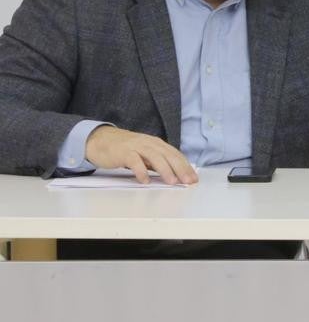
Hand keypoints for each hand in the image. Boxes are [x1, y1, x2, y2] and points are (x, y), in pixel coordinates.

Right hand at [84, 126, 198, 184]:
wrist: (101, 140)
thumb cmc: (126, 149)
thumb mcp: (145, 154)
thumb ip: (158, 163)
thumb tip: (175, 175)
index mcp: (157, 144)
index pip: (175, 155)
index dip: (186, 166)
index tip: (194, 178)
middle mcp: (149, 143)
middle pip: (168, 155)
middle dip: (180, 168)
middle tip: (188, 181)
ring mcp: (136, 146)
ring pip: (155, 157)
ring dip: (165, 170)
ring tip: (172, 181)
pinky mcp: (123, 152)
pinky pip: (134, 161)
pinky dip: (140, 171)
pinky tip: (145, 181)